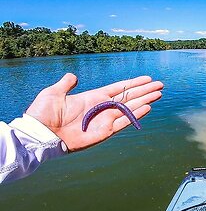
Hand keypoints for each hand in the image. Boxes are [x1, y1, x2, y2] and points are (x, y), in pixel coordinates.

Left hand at [26, 73, 163, 151]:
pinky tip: (147, 107)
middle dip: (144, 91)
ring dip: (145, 101)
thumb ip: (66, 84)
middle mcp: (102, 108)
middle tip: (160, 85)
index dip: (133, 83)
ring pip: (130, 108)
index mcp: (93, 97)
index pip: (118, 88)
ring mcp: (104, 120)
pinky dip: (136, 115)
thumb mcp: (53, 93)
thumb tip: (73, 76)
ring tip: (158, 94)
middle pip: (129, 97)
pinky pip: (124, 122)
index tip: (147, 79)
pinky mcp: (104, 132)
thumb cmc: (43, 113)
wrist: (40, 134)